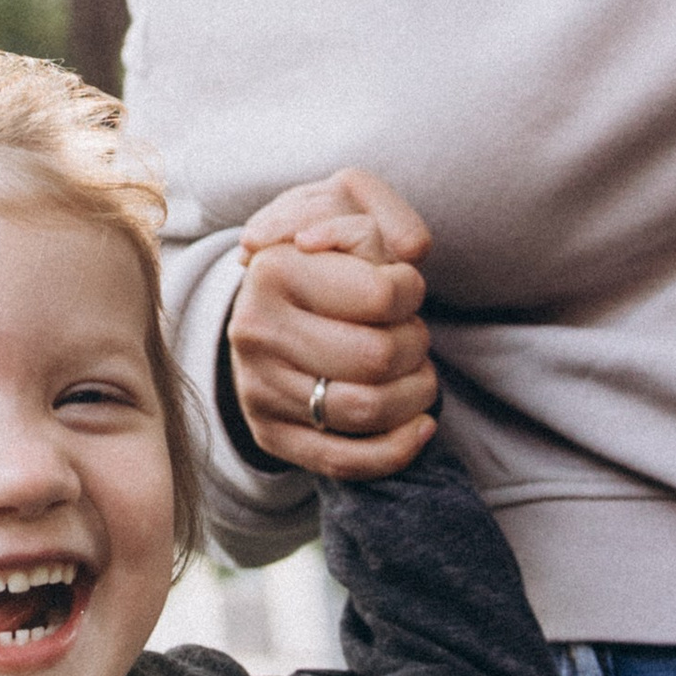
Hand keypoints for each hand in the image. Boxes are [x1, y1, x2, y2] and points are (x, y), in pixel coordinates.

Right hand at [226, 168, 438, 483]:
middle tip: (412, 333)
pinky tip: (421, 424)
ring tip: (418, 374)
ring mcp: (258, 387)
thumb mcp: (349, 214)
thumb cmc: (327, 260)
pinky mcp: (270, 434)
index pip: (383, 295)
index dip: (412, 293)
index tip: (404, 288)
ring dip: (416, 395)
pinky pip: (345, 460)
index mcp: (273, 270)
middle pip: (379, 357)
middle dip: (416, 346)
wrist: (272, 307)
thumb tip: (409, 250)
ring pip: (367, 410)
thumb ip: (385, 220)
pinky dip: (398, 447)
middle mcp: (255, 329)